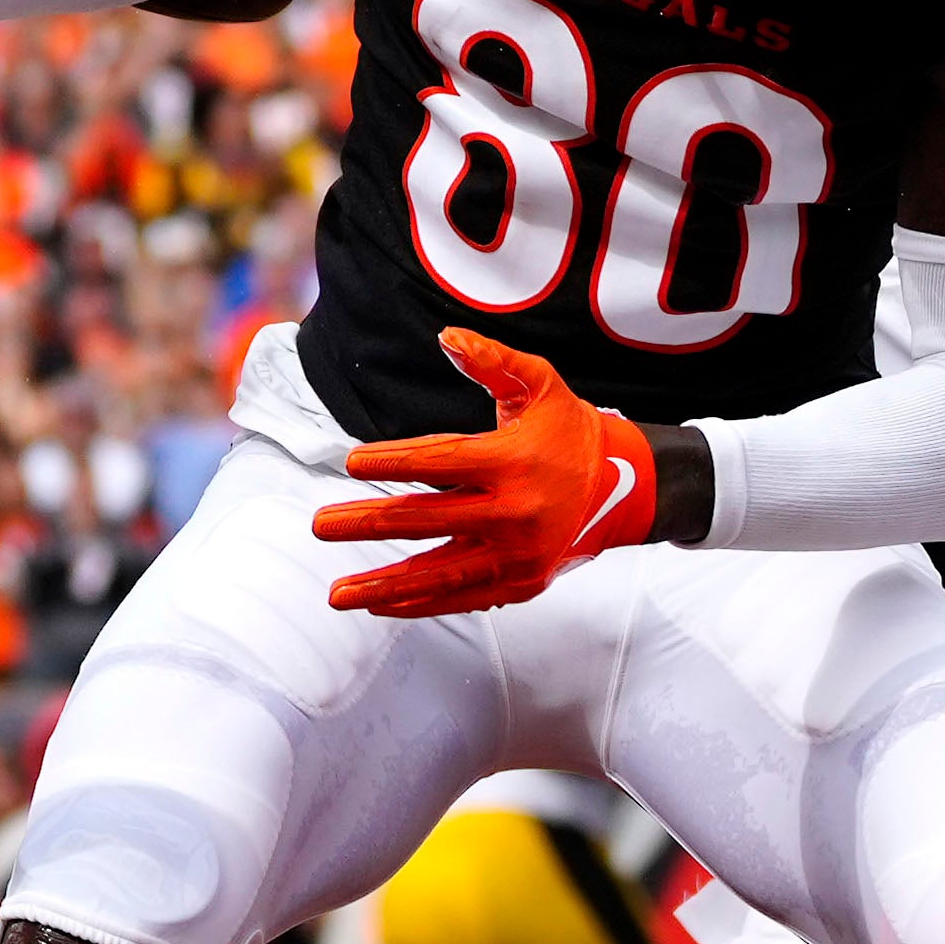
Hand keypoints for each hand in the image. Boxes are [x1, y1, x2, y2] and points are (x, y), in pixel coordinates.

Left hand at [310, 329, 692, 618]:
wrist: (625, 487)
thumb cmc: (569, 430)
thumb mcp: (540, 385)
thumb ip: (493, 361)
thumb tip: (446, 337)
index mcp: (514, 462)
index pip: (440, 461)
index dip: (393, 462)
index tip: (350, 462)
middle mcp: (515, 513)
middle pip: (427, 520)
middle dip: (367, 523)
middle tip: (320, 526)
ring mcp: (518, 555)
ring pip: (439, 574)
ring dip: (383, 586)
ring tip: (337, 593)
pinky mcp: (521, 582)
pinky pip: (461, 597)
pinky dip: (419, 604)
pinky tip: (381, 606)